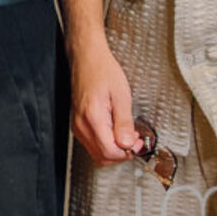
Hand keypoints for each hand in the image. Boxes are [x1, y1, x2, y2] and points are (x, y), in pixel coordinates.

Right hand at [69, 39, 140, 164]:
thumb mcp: (121, 95)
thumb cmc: (102, 70)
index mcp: (93, 118)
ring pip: (97, 153)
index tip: (138, 143)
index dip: (127, 152)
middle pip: (102, 157)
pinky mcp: (78, 124)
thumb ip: (124, 122)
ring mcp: (78, 125)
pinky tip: (115, 132)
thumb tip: (128, 144)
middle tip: (135, 141)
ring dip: (114, 150)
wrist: (87, 58)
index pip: (110, 151)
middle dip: (122, 154)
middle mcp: (81, 125)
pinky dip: (105, 144)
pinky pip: (92, 144)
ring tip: (126, 135)